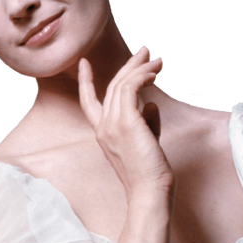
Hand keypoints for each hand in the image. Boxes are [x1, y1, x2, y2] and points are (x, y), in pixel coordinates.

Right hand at [78, 46, 175, 201]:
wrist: (148, 191)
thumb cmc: (149, 174)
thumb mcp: (145, 143)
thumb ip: (146, 122)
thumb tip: (151, 104)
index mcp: (103, 133)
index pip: (88, 102)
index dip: (85, 81)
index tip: (84, 62)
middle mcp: (103, 126)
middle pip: (112, 86)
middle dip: (129, 65)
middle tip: (146, 51)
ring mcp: (112, 124)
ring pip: (122, 84)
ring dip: (141, 68)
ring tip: (158, 61)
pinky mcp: (126, 122)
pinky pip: (131, 88)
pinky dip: (142, 76)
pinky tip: (154, 74)